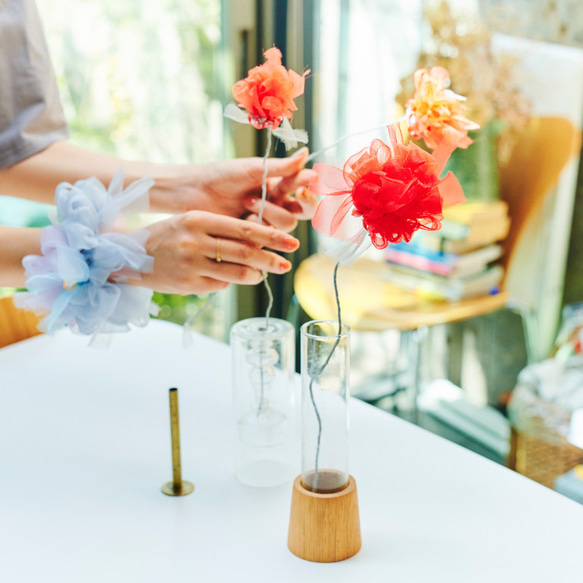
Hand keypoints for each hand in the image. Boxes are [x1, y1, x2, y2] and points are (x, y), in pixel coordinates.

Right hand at [137, 211, 299, 294]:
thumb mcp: (191, 222)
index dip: (272, 236)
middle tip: (286, 264)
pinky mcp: (189, 285)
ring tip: (262, 273)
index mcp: (199, 219)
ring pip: (238, 273)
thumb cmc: (168, 236)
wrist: (130, 256)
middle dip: (271, 259)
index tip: (291, 242)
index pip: (245, 229)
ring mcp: (192, 265)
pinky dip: (231, 282)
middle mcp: (196, 241)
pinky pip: (221, 285)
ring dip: (255, 275)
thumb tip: (258, 244)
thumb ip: (222, 230)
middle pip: (246, 253)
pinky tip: (230, 277)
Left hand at [156, 148, 317, 230]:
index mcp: (278, 186)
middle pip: (304, 211)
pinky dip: (258, 224)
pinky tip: (243, 215)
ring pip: (287, 224)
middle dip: (305, 202)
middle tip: (298, 194)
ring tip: (248, 200)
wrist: (193, 193)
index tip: (310, 178)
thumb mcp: (253, 168)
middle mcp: (276, 206)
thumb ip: (281, 167)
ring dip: (271, 211)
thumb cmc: (221, 175)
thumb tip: (306, 153)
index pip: (305, 188)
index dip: (311, 185)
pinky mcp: (254, 239)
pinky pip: (268, 237)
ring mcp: (266, 223)